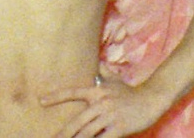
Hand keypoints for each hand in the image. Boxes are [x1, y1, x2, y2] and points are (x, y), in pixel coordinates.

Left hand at [41, 77, 165, 137]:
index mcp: (98, 90)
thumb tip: (96, 62)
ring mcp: (110, 116)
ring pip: (87, 132)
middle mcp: (101, 102)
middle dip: (64, 132)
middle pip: (78, 120)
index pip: (73, 92)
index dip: (57, 97)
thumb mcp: (115, 79)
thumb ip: (103, 71)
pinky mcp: (119, 128)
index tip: (41, 100)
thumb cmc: (131, 91)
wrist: (152, 98)